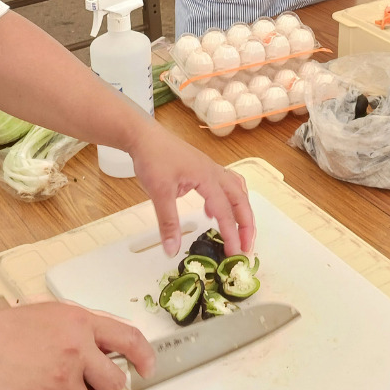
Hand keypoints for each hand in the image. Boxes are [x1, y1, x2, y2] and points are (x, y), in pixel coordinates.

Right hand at [0, 302, 153, 389]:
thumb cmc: (5, 330)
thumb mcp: (51, 313)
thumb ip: (83, 324)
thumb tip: (109, 337)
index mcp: (80, 322)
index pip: (129, 338)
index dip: (145, 355)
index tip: (148, 366)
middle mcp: (76, 349)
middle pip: (114, 380)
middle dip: (109, 386)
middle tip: (96, 384)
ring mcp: (63, 378)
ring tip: (58, 383)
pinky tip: (46, 389)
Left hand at [128, 123, 255, 257]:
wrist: (144, 136)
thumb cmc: (152, 159)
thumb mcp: (159, 193)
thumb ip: (168, 222)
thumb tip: (172, 250)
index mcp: (207, 177)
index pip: (225, 210)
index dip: (231, 233)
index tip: (235, 253)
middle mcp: (214, 172)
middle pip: (240, 199)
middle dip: (246, 224)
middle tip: (246, 247)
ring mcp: (210, 169)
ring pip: (236, 190)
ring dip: (241, 211)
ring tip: (239, 230)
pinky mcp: (202, 169)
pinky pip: (224, 185)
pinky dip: (227, 200)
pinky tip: (213, 213)